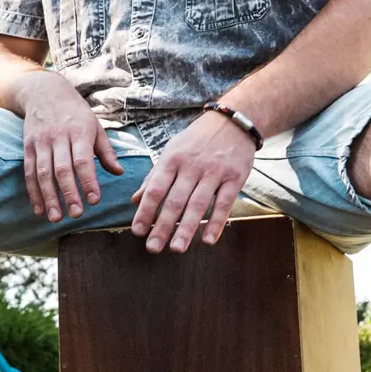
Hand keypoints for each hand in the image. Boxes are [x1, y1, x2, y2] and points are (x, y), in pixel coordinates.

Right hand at [19, 73, 123, 222]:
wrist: (44, 91)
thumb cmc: (75, 112)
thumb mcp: (95, 126)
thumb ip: (106, 151)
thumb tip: (119, 172)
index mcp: (79, 132)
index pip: (83, 160)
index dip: (88, 181)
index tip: (94, 201)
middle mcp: (58, 137)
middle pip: (62, 169)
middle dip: (69, 193)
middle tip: (77, 215)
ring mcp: (41, 142)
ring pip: (43, 173)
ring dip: (49, 197)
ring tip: (56, 218)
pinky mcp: (28, 147)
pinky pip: (29, 172)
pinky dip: (33, 192)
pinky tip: (39, 209)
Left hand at [130, 112, 256, 252]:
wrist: (233, 122)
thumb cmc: (196, 140)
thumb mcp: (171, 151)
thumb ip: (154, 176)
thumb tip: (135, 200)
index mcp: (172, 160)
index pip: (155, 189)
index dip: (145, 211)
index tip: (137, 232)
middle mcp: (191, 166)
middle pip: (175, 201)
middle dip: (162, 226)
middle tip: (153, 248)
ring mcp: (214, 172)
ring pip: (198, 205)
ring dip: (187, 229)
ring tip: (176, 249)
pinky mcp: (234, 178)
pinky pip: (224, 204)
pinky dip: (216, 223)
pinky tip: (208, 240)